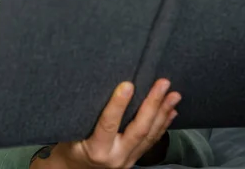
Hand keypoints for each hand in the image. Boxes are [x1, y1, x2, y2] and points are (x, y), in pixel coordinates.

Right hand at [31, 79, 179, 168]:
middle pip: (138, 130)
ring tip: (174, 95)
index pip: (108, 125)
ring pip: (150, 136)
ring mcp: (128, 160)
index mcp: (96, 150)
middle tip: (163, 83)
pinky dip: (163, 125)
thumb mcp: (73, 130)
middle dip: (153, 104)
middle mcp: (115, 158)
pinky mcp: (134, 160)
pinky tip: (172, 111)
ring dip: (163, 113)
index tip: (127, 84)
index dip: (118, 104)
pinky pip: (152, 142)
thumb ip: (88, 114)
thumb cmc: (70, 146)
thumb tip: (101, 85)